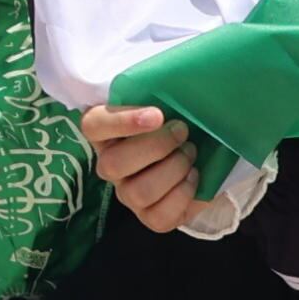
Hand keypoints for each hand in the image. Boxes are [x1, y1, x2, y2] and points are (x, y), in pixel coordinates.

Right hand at [81, 103, 202, 233]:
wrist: (205, 153)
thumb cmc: (178, 118)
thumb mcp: (168, 100)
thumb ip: (162, 91)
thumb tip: (179, 82)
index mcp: (105, 131)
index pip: (93, 125)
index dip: (121, 121)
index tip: (157, 114)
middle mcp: (110, 165)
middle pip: (113, 164)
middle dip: (157, 147)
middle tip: (183, 132)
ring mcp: (127, 194)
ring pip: (138, 192)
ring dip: (173, 170)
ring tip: (191, 153)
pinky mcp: (150, 217)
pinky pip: (160, 216)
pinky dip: (183, 195)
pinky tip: (194, 177)